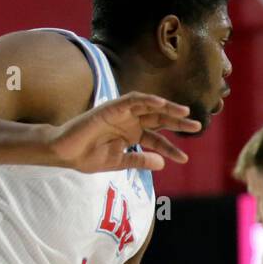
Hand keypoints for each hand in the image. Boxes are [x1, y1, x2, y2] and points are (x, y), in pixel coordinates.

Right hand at [44, 92, 201, 172]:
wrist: (65, 153)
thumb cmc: (87, 157)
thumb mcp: (119, 162)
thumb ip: (140, 161)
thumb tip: (162, 164)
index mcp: (131, 134)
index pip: (156, 139)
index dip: (171, 149)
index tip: (184, 159)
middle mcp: (129, 121)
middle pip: (158, 119)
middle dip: (177, 123)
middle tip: (197, 127)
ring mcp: (121, 113)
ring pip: (149, 106)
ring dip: (167, 108)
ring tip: (185, 113)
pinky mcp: (112, 107)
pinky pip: (133, 100)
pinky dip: (148, 100)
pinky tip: (162, 103)